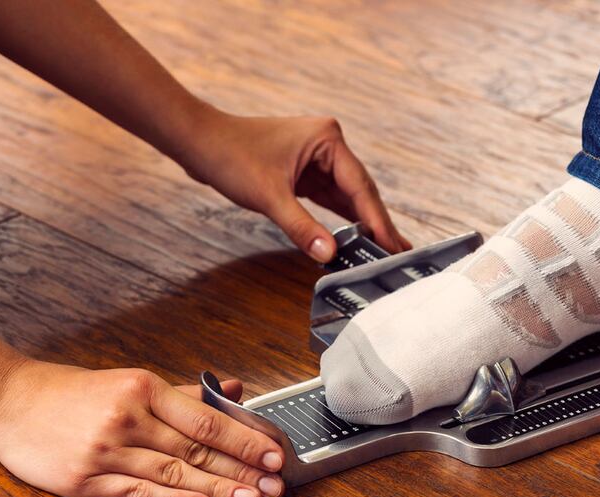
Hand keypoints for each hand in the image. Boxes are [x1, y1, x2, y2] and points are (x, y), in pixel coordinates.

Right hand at [0, 359, 285, 496]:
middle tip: (276, 485)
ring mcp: (106, 451)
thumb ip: (185, 392)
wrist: (9, 401)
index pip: (207, 421)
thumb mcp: (131, 381)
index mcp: (143, 389)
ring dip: (218, 490)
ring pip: (174, 474)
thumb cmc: (75, 392)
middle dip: (242, 470)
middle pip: (197, 451)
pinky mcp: (85, 480)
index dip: (245, 440)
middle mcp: (128, 418)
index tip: (274, 454)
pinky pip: (138, 493)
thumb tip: (232, 390)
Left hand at [181, 110, 410, 261]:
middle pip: (360, 192)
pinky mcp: (305, 171)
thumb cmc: (231, 155)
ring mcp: (318, 158)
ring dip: (363, 223)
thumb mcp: (270, 197)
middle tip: (400, 252)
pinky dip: (342, 218)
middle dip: (377, 224)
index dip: (377, 220)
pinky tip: (358, 237)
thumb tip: (329, 254)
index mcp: (328, 140)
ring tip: (386, 248)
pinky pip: (330, 198)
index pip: (360, 187)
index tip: (391, 246)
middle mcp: (328, 145)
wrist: (199, 142)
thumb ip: (302, 227)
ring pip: (347, 197)